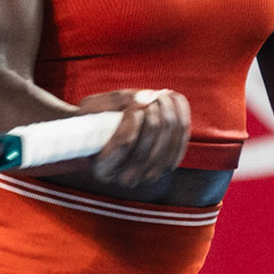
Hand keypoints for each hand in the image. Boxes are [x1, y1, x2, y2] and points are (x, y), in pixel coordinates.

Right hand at [77, 88, 191, 187]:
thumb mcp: (92, 107)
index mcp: (103, 169)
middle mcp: (127, 178)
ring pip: (169, 137)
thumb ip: (116, 101)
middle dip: (154, 110)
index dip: (132, 119)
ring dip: (168, 110)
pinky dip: (181, 114)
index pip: (124, 142)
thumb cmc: (93, 119)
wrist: (104, 134)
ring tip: (161, 95)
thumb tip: (150, 97)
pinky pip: (182, 138)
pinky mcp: (168, 164)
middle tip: (152, 95)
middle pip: (150, 138)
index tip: (132, 107)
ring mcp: (150, 174)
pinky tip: (173, 99)